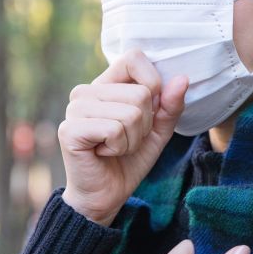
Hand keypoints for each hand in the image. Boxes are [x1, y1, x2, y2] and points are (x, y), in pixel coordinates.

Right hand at [58, 49, 188, 226]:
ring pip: (131, 113)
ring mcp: (75, 109)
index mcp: (106, 84)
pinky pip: (115, 130)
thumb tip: (182, 79)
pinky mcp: (70, 129)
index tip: (147, 111)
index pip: (134, 58)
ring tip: (115, 148)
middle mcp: (86, 91)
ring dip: (133, 139)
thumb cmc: (129, 160)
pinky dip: (119, 147)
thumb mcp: (158, 131)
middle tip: (125, 140)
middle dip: (145, 125)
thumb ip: (170, 105)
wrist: (106, 196)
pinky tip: (103, 154)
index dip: (152, 83)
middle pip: (141, 93)